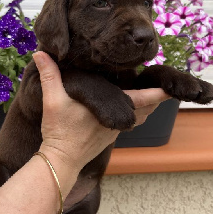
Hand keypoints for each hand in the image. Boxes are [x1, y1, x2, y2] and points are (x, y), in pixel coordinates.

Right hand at [33, 52, 169, 172]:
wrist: (61, 160)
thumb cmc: (60, 132)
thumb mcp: (52, 100)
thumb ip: (49, 75)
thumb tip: (40, 53)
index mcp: (110, 109)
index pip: (143, 99)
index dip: (158, 92)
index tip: (172, 86)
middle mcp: (119, 121)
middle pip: (147, 109)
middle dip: (158, 98)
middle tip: (168, 86)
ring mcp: (116, 130)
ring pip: (140, 117)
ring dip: (149, 106)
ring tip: (156, 96)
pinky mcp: (110, 137)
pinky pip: (130, 123)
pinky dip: (138, 114)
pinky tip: (134, 108)